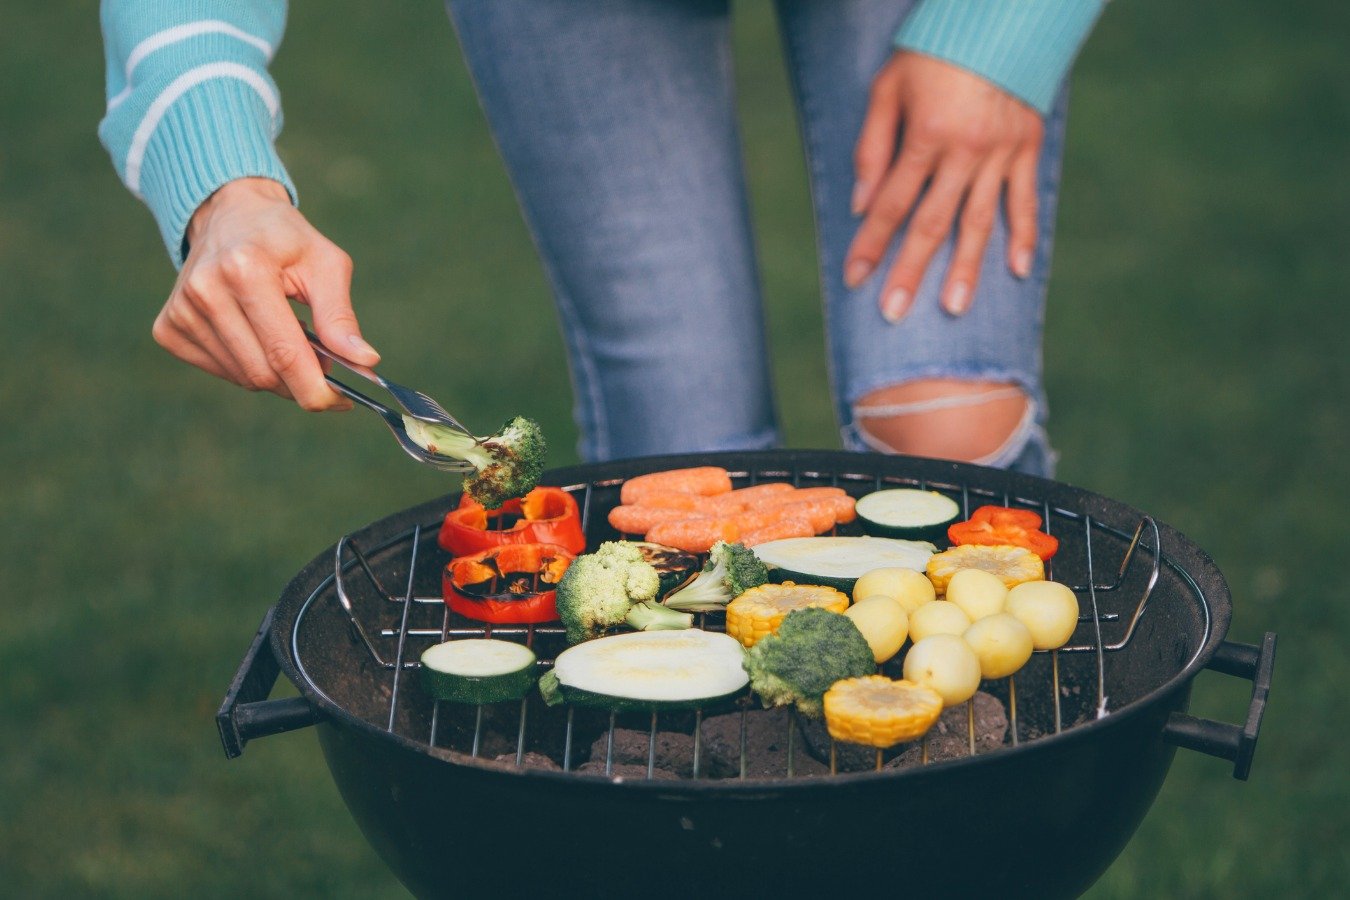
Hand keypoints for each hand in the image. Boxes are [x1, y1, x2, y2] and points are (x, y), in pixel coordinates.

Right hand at [152, 177, 377, 409]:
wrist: (228, 215)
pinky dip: (248, 365)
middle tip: (321, 359)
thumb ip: (341, 316)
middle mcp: (205, 291)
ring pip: (244, 378)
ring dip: (275, 371)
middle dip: (300, 380)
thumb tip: (366, 363)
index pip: (284, 353)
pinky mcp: (168, 328)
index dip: (317, 388)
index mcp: (246, 269)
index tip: (344, 401)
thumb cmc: (285, 240)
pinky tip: (254, 333)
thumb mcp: (326, 263)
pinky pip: (222, 372)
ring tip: (285, 332)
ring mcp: (181, 312)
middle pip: (264, 374)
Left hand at [844, 52, 1044, 321]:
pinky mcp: (1028, 146)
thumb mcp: (887, 87)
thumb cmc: (934, 51)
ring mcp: (1001, 152)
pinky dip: (1024, 235)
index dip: (870, 242)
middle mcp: (964, 150)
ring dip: (965, 268)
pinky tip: (1017, 270)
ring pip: (978, 220)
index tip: (855, 277)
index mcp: (925, 136)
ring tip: (953, 307)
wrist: (1000, 16)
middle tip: (894, 312)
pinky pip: (1025, 199)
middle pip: (931, 223)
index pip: (891, 203)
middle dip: (910, 271)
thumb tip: (860, 203)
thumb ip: (872, 147)